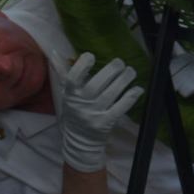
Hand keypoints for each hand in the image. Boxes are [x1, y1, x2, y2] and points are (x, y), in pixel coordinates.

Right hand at [59, 53, 142, 172]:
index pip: (72, 79)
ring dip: (123, 80)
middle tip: (120, 62)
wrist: (79, 141)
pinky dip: (130, 97)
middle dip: (111, 70)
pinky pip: (120, 108)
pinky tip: (137, 89)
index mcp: (69, 95)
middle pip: (95, 85)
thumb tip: (56, 52)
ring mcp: (93, 115)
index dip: (81, 66)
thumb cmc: (74, 112)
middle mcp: (80, 104)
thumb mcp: (66, 94)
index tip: (91, 56)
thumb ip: (63, 73)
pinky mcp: (105, 123)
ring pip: (110, 94)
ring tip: (131, 71)